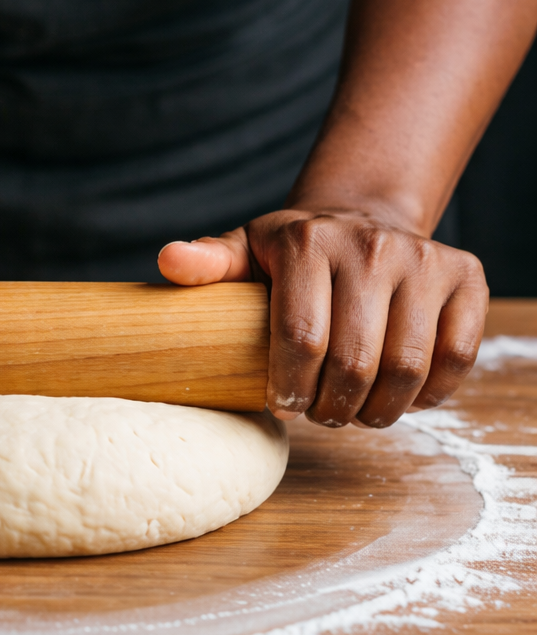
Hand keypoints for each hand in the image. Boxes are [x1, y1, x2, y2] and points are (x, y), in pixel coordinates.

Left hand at [158, 209, 488, 427]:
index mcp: (307, 240)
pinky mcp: (467, 278)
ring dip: (378, 410)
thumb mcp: (246, 250)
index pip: (300, 336)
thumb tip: (168, 262)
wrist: (363, 219)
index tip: (283, 405)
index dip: (291, 387)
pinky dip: (428, 394)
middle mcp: (371, 245)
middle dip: (331, 407)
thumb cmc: (293, 252)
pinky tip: (399, 395)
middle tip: (319, 415)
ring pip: (407, 367)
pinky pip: (456, 358)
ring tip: (352, 412)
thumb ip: (209, 263)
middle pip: (355, 361)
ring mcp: (425, 260)